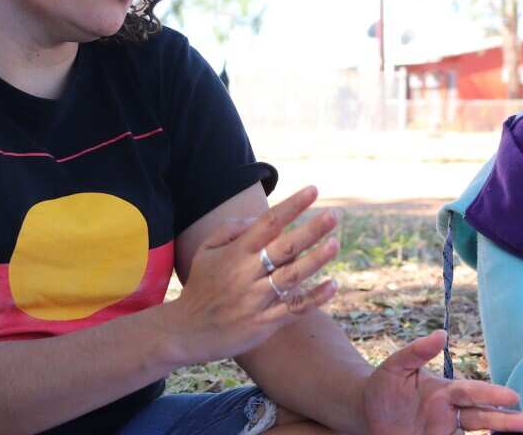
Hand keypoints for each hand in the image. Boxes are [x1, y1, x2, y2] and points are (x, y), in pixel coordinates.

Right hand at [161, 186, 339, 364]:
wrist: (186, 331)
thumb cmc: (202, 286)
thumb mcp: (206, 251)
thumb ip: (230, 229)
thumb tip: (258, 217)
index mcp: (236, 253)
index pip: (268, 223)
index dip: (292, 206)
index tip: (314, 190)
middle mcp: (247, 274)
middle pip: (285, 248)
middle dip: (311, 230)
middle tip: (334, 215)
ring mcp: (257, 300)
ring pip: (292, 277)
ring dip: (316, 260)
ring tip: (335, 243)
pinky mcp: (264, 323)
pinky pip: (294, 309)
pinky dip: (315, 298)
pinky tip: (333, 285)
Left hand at [360, 330, 522, 433]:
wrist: (364, 412)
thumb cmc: (382, 386)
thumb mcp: (395, 366)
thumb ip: (417, 351)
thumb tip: (441, 334)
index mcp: (444, 391)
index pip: (472, 392)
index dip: (491, 395)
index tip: (513, 397)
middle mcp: (449, 413)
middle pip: (482, 416)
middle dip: (507, 419)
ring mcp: (443, 431)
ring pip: (476, 434)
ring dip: (499, 434)